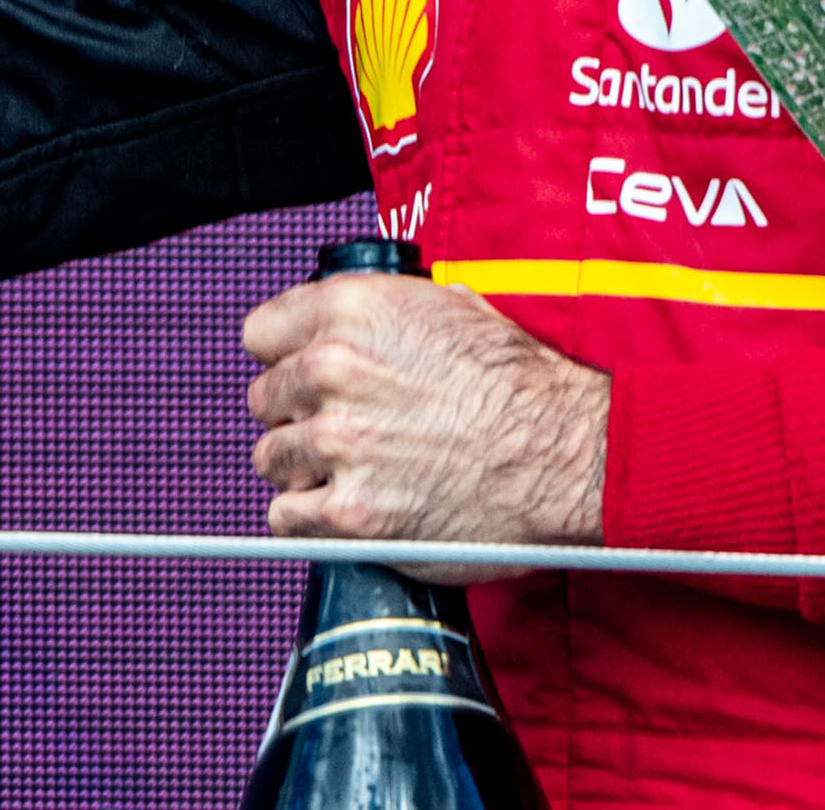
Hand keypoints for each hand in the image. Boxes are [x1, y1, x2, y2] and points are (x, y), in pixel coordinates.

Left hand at [243, 272, 606, 581]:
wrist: (564, 452)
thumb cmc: (520, 383)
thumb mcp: (449, 306)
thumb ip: (379, 312)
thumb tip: (348, 323)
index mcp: (354, 310)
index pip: (261, 332)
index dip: (284, 355)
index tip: (301, 373)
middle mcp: (333, 369)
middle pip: (264, 398)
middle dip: (296, 413)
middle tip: (339, 427)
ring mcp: (338, 443)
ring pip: (270, 458)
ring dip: (302, 467)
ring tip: (350, 470)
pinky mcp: (350, 512)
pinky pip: (286, 517)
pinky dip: (311, 518)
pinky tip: (347, 506)